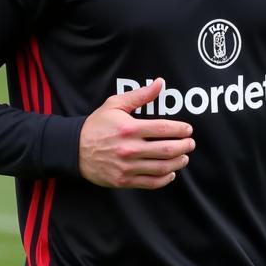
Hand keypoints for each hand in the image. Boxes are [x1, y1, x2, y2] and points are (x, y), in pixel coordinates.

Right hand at [79, 78, 194, 189]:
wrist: (74, 149)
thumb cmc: (97, 125)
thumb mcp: (115, 104)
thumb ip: (140, 95)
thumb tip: (160, 83)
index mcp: (129, 128)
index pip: (163, 129)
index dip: (180, 130)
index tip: (188, 130)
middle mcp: (129, 148)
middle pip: (167, 149)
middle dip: (184, 146)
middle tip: (190, 143)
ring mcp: (127, 166)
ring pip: (162, 167)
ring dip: (178, 162)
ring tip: (184, 157)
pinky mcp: (124, 180)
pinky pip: (151, 183)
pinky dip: (165, 179)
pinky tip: (171, 173)